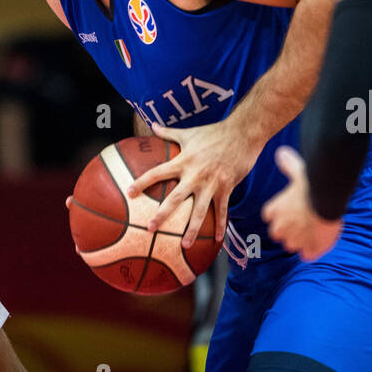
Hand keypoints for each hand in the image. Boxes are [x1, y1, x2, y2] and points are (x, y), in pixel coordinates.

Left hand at [126, 120, 258, 249]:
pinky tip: (216, 240)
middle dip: (162, 215)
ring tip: (184, 245)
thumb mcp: (188, 132)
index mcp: (183, 161)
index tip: (129, 192)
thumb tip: (152, 126)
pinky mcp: (226, 189)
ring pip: (198, 211)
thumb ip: (168, 132)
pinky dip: (220, 225)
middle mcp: (194, 175)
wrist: (241, 134)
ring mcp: (211, 184)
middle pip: (175, 199)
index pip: (157, 173)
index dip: (142, 182)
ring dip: (191, 230)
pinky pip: (222, 210)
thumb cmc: (213, 132)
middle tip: (149, 229)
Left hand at [262, 146, 342, 261]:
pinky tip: (319, 243)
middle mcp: (280, 228)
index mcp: (274, 211)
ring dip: (300, 240)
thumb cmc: (311, 184)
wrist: (327, 201)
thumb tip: (280, 152)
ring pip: (292, 245)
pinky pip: (307, 255)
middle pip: (278, 233)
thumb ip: (288, 164)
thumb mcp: (297, 170)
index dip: (279, 213)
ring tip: (312, 230)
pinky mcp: (310, 250)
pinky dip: (312, 251)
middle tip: (302, 220)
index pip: (269, 216)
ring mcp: (295, 241)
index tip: (289, 208)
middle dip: (287, 229)